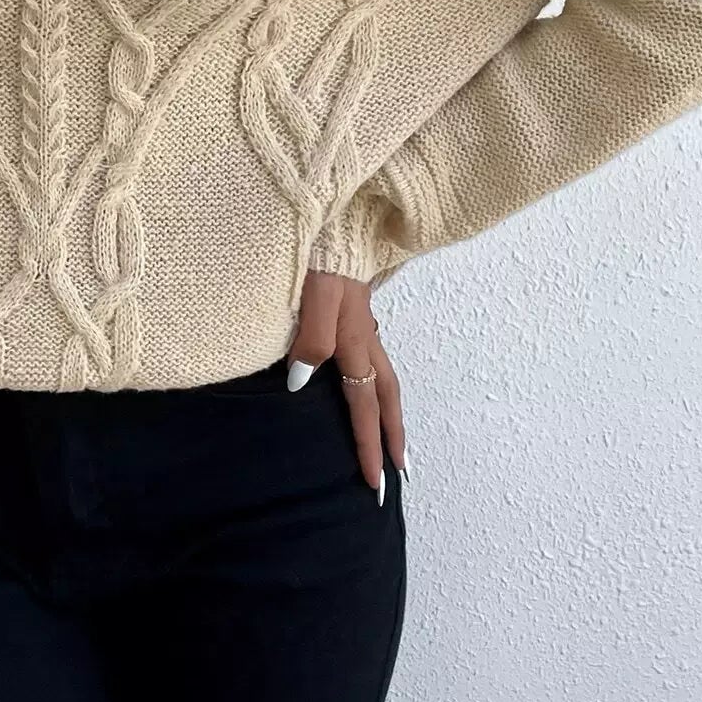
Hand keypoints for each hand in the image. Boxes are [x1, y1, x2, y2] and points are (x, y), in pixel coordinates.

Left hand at [286, 269, 405, 502]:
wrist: (332, 219)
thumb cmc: (319, 256)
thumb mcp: (311, 296)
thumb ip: (310, 339)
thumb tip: (302, 383)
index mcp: (354, 341)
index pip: (364, 405)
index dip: (368, 445)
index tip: (373, 482)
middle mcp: (364, 337)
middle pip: (387, 396)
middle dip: (393, 437)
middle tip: (399, 472)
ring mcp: (361, 324)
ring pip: (384, 378)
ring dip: (390, 413)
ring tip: (392, 439)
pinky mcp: (354, 311)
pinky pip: (373, 360)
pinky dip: (377, 385)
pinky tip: (365, 384)